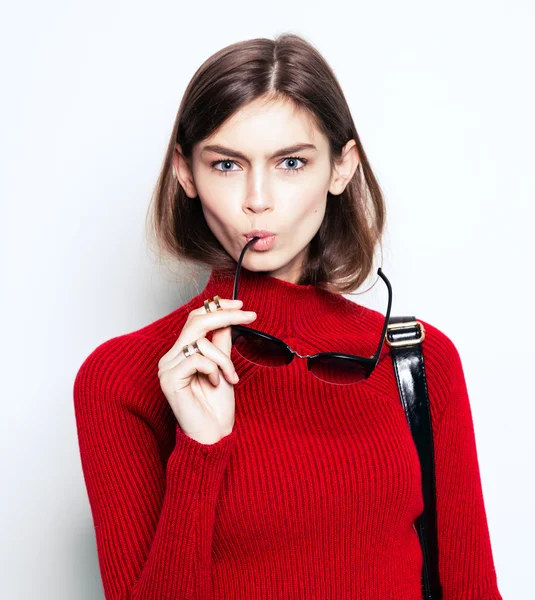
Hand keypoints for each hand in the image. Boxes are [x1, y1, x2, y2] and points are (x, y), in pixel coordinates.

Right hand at [158, 297, 256, 443]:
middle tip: (249, 315)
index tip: (241, 305)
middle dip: (226, 315)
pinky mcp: (169, 379)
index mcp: (181, 353)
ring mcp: (167, 367)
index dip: (217, 308)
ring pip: (201, 342)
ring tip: (230, 377)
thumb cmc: (217, 405)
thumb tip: (227, 318)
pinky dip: (213, 369)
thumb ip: (221, 343)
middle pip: (196, 321)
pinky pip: (197, 359)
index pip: (195, 318)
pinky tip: (215, 384)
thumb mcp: (223, 367)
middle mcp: (170, 357)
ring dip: (224, 359)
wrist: (213, 434)